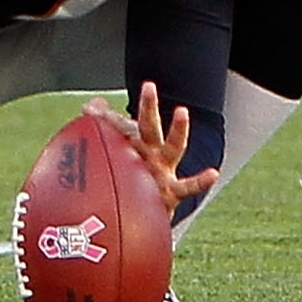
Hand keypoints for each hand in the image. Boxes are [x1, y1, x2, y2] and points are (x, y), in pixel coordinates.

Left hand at [85, 81, 220, 220]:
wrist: (141, 214)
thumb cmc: (127, 179)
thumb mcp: (114, 153)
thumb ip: (102, 128)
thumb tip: (90, 104)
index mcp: (133, 144)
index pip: (121, 127)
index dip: (106, 119)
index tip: (91, 109)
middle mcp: (151, 152)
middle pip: (149, 126)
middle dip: (149, 107)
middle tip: (149, 87)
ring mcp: (164, 169)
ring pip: (173, 146)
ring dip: (179, 129)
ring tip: (182, 112)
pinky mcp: (171, 192)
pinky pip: (188, 186)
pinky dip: (201, 180)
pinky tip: (212, 174)